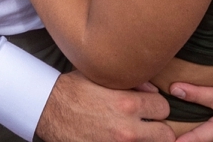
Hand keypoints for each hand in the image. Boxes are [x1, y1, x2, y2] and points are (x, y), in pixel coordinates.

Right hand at [35, 71, 174, 141]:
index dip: (156, 106)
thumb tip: (151, 90)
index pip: (164, 107)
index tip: (148, 107)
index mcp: (127, 104)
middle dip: (158, 127)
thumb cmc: (73, 91)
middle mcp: (127, 129)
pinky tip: (120, 139)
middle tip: (148, 124)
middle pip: (166, 134)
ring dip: (146, 139)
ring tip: (136, 133)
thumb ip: (130, 82)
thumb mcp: (100, 77)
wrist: (46, 110)